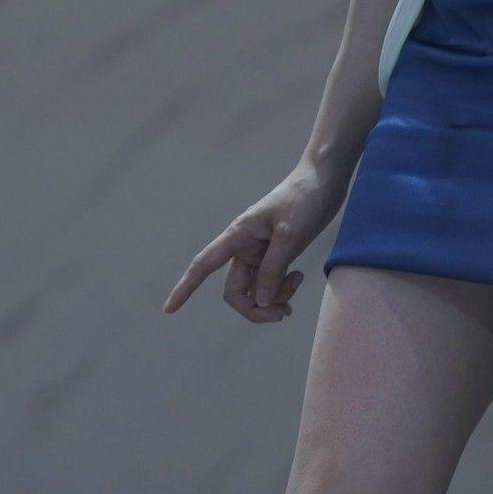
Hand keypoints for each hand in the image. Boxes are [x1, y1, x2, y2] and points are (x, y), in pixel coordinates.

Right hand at [162, 155, 350, 323]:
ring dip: (273, 300)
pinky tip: (298, 279)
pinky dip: (282, 291)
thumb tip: (261, 302)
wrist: (323, 181)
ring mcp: (261, 254)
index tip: (169, 310)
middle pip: (236, 292)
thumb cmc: (303, 198)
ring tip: (296, 287)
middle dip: (256, 309)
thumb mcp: (289, 233)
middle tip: (284, 313)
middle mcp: (244, 248)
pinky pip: (271, 284)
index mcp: (237, 236)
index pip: (203, 265)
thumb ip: (274, 268)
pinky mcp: (278, 256)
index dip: (185, 288)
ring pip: (256, 292)